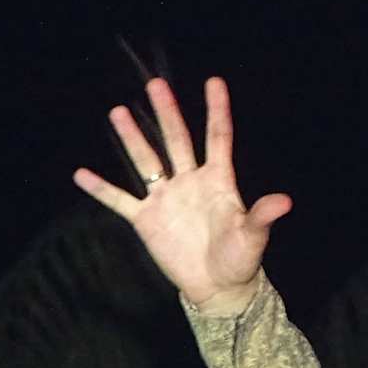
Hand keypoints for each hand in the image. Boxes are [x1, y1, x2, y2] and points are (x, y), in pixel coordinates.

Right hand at [72, 76, 291, 310]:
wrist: (217, 286)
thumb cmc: (240, 258)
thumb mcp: (253, 236)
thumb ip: (262, 215)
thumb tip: (286, 201)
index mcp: (218, 180)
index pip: (218, 137)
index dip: (217, 109)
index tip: (214, 81)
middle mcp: (189, 182)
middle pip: (176, 139)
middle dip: (166, 112)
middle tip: (155, 84)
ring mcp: (166, 199)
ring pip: (146, 160)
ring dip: (132, 138)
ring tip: (117, 111)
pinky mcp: (146, 220)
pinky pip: (120, 200)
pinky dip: (102, 189)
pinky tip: (82, 173)